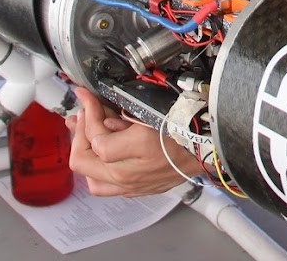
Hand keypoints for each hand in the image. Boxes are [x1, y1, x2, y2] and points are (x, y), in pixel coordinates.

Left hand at [67, 87, 193, 196]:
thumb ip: (121, 120)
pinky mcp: (140, 190)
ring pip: (91, 179)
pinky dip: (99, 172)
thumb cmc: (184, 131)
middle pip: (82, 160)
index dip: (88, 111)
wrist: (208, 150)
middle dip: (78, 133)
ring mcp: (132, 186)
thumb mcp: (151, 117)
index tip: (86, 96)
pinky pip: (108, 188)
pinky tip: (103, 158)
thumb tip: (102, 121)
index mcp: (129, 155)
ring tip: (87, 138)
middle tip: (83, 114)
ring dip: (86, 157)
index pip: (93, 134)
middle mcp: (127, 176)